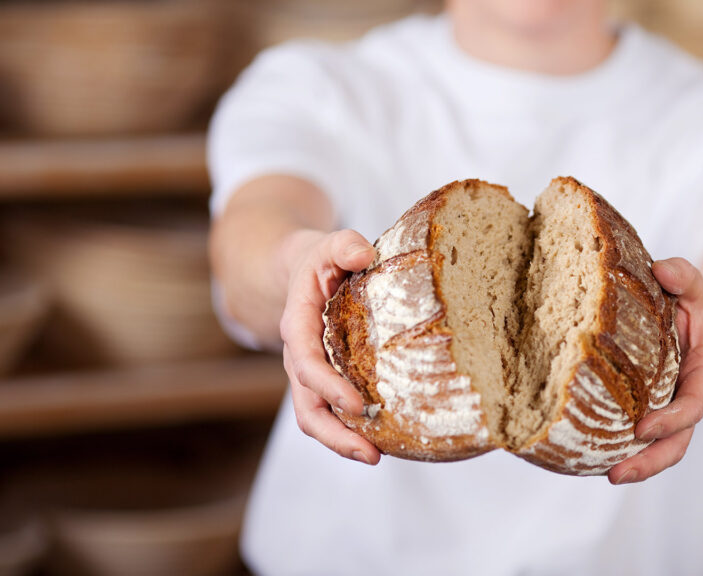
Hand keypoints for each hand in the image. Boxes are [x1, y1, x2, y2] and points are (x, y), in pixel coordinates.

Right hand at [278, 228, 381, 464]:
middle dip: (335, 435)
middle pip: (307, 406)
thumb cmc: (323, 258)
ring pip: (316, 417)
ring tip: (377, 457)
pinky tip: (385, 439)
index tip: (359, 405)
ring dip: (342, 441)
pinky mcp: (327, 380)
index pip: (307, 363)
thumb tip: (363, 254)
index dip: (329, 387)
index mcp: (299, 324)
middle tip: (371, 454)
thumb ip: (345, 245)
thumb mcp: (331, 243)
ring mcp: (311, 373)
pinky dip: (352, 429)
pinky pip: (333, 412)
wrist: (305, 270)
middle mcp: (300, 356)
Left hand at [608, 257, 702, 484]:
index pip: (693, 404)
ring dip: (636, 466)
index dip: (671, 420)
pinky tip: (588, 454)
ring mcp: (669, 409)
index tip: (642, 428)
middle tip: (616, 475)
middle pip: (677, 441)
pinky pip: (637, 437)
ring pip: (660, 448)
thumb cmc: (689, 301)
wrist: (695, 316)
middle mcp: (688, 397)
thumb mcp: (694, 284)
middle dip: (651, 461)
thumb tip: (663, 269)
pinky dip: (618, 448)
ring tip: (606, 476)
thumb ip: (684, 275)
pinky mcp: (649, 411)